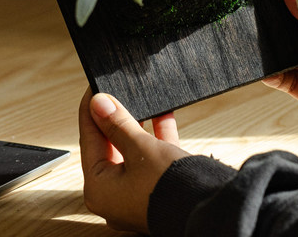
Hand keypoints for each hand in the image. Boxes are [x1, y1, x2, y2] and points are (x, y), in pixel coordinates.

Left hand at [79, 89, 189, 232]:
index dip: (92, 109)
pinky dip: (155, 136)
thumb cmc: (169, 187)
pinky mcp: (154, 190)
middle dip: (116, 116)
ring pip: (130, 150)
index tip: (95, 87)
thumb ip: (118, 123)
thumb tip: (99, 102)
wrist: (209, 209)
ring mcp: (134, 193)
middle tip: (116, 90)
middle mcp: (113, 194)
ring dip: (137, 124)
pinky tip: (163, 113)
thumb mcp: (140, 148)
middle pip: (108, 145)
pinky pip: (149, 158)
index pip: (88, 139)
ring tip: (139, 99)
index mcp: (99, 188)